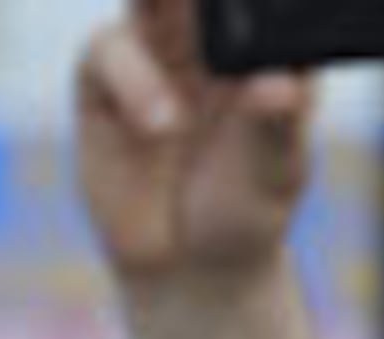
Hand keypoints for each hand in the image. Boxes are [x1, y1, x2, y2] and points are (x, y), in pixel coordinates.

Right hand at [74, 0, 321, 289]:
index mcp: (263, 40)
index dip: (253, 0)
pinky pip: (106, 50)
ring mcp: (154, 54)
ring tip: (181, 104)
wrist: (188, 267)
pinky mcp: (105, 81)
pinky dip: (131, 78)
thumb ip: (277, 121)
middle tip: (193, 7)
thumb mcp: (275, 170)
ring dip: (153, 4)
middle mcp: (207, 36)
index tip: (253, 8)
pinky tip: (161, 127)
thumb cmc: (246, 210)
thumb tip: (278, 86)